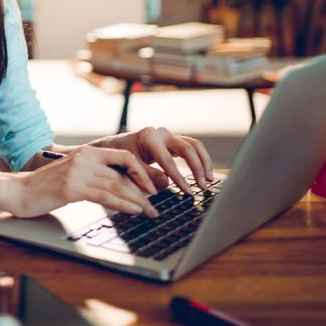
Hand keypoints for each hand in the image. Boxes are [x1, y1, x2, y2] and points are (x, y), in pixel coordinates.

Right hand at [6, 146, 158, 217]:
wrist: (18, 191)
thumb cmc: (45, 187)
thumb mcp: (73, 175)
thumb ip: (95, 176)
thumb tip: (123, 187)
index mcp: (87, 152)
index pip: (124, 157)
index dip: (142, 171)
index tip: (154, 186)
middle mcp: (85, 158)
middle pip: (124, 174)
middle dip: (145, 191)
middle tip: (158, 205)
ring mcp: (78, 172)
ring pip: (117, 186)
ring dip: (138, 201)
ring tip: (151, 212)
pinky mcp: (72, 188)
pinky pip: (105, 196)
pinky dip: (123, 204)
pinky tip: (134, 211)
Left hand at [92, 127, 213, 192]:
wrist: (116, 146)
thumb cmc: (120, 157)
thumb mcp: (129, 167)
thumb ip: (146, 175)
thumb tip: (167, 184)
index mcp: (148, 137)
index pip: (168, 160)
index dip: (179, 178)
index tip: (188, 191)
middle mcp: (161, 133)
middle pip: (187, 148)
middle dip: (197, 168)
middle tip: (203, 186)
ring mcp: (168, 135)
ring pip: (194, 146)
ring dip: (204, 163)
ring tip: (209, 180)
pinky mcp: (173, 141)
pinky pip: (192, 148)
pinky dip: (200, 160)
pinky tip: (205, 174)